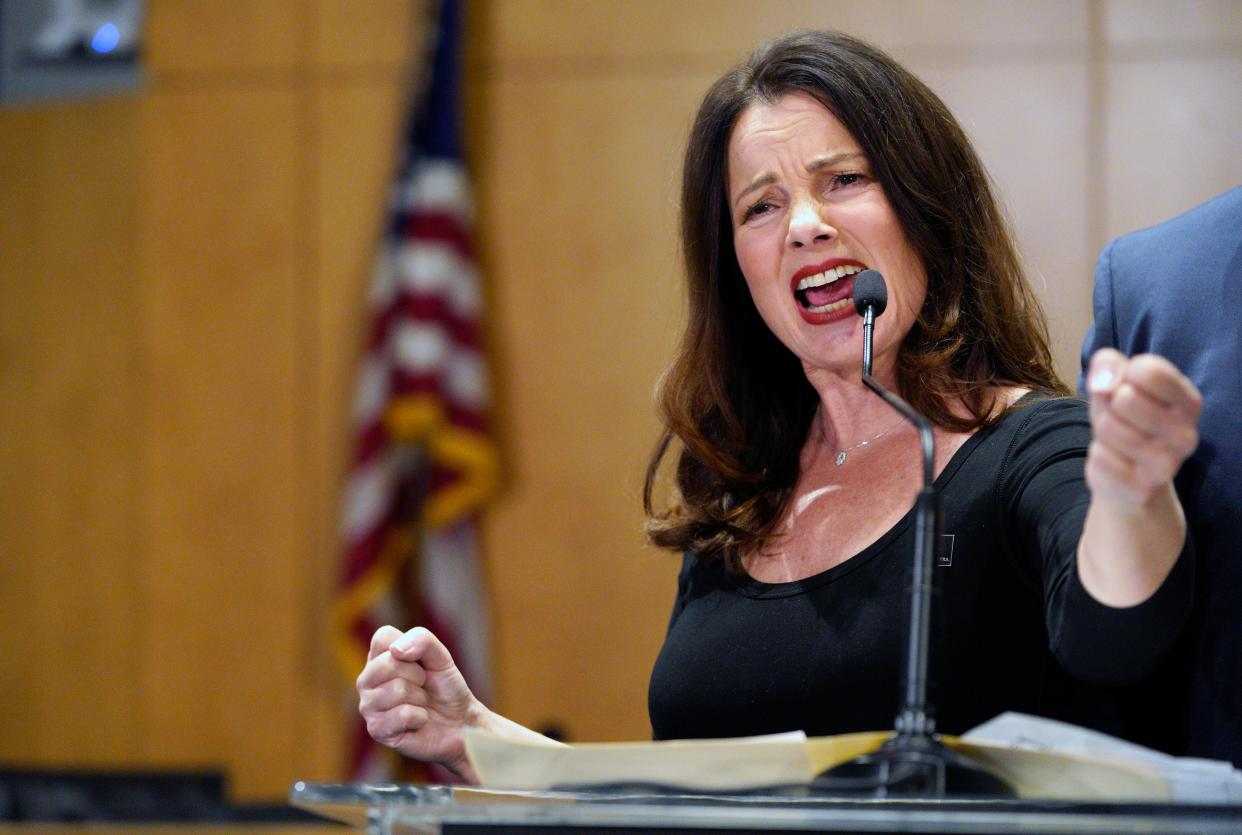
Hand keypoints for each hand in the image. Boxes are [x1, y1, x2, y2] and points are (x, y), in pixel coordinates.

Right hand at [356, 626, 481, 779]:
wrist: (458, 722)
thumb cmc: (444, 686)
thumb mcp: (441, 656)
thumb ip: (422, 640)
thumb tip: (395, 650)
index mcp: (377, 657)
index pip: (383, 637)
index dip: (412, 648)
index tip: (421, 663)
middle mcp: (367, 680)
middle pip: (389, 664)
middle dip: (418, 675)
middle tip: (423, 686)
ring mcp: (368, 705)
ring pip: (398, 690)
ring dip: (420, 698)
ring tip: (420, 704)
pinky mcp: (376, 730)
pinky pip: (403, 715)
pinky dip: (420, 717)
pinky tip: (418, 721)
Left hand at [1084, 348, 1200, 510]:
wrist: (1125, 478)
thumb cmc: (1124, 419)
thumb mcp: (1114, 383)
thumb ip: (1109, 364)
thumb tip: (1104, 382)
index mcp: (1188, 402)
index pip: (1149, 370)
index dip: (1122, 374)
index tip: (1125, 386)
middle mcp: (1186, 434)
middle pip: (1125, 397)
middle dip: (1108, 404)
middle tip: (1118, 417)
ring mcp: (1167, 465)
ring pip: (1108, 427)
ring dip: (1101, 430)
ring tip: (1115, 439)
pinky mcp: (1142, 488)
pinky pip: (1099, 456)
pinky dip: (1097, 455)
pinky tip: (1114, 461)